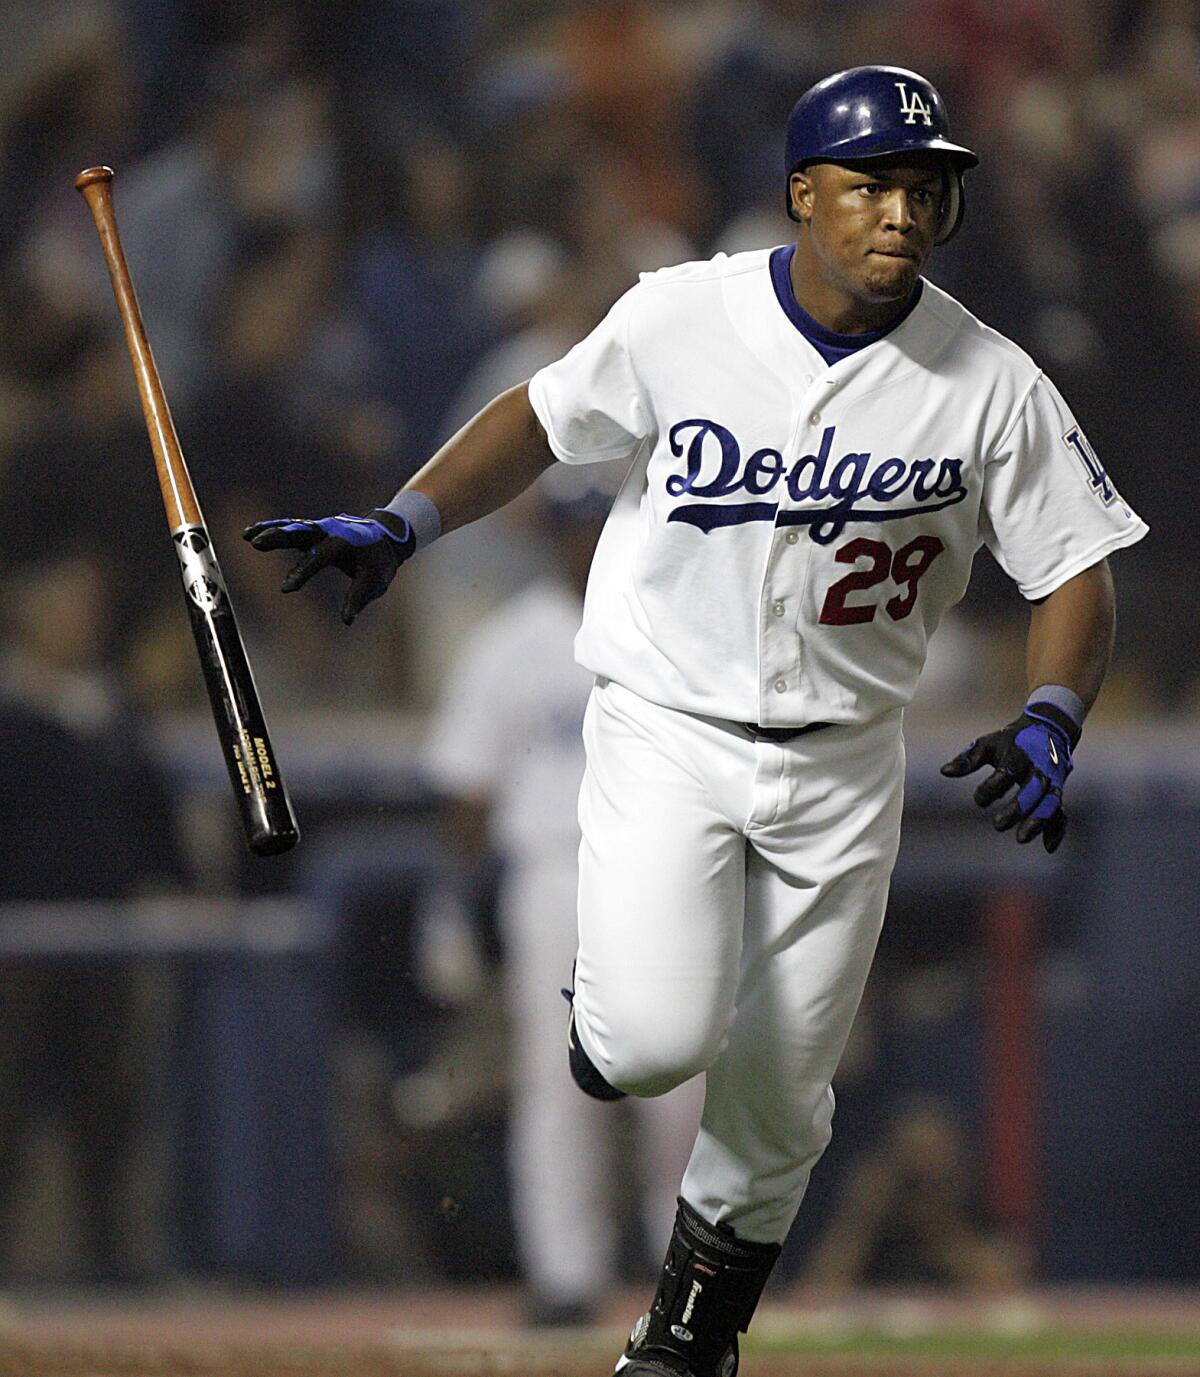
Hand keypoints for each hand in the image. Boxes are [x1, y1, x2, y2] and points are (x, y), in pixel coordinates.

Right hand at [243, 511, 414, 624]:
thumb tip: (347, 620)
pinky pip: (290, 528)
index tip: (286, 589)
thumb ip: (359, 597)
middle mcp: (330, 531)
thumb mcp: (376, 580)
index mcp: (346, 542)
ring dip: (269, 530)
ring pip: (292, 527)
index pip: (320, 557)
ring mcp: (320, 528)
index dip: (303, 572)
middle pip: (301, 532)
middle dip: (279, 537)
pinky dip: (272, 529)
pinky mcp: (313, 531)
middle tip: (257, 543)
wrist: (386, 537)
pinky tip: (251, 534)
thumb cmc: (379, 561)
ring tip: (247, 536)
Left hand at [939, 702, 1078, 852]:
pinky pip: (1062, 812)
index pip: (1006, 773)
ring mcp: (1052, 781)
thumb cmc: (1009, 741)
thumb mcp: (987, 744)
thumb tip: (944, 772)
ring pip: (1050, 803)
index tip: (979, 800)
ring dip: (1038, 821)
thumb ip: (967, 760)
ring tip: (1021, 839)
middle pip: (1033, 789)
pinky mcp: (1058, 791)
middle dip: (1017, 808)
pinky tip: (1049, 847)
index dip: (991, 788)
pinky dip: (1057, 829)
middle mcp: (1038, 768)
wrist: (1047, 729)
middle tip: (997, 825)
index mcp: (1018, 756)